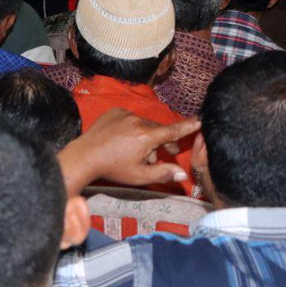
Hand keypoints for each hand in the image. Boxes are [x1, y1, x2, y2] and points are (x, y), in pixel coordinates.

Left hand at [59, 108, 200, 191]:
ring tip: (138, 153)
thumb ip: (163, 173)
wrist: (85, 155)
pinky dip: (133, 128)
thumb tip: (182, 173)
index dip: (188, 127)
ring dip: (146, 136)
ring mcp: (125, 114)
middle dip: (162, 143)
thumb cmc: (113, 168)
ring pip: (144, 124)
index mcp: (146, 136)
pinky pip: (131, 118)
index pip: (173, 131)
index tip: (200, 120)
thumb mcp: (139, 175)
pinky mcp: (114, 111)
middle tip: (162, 156)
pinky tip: (123, 141)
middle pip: (158, 130)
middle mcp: (137, 121)